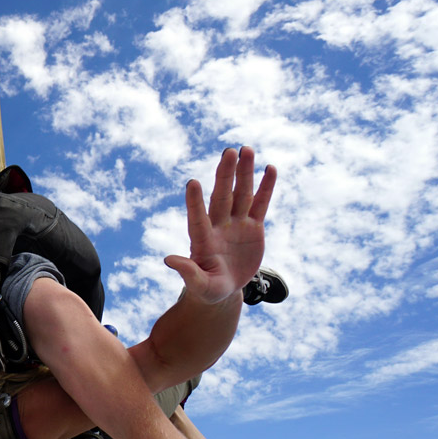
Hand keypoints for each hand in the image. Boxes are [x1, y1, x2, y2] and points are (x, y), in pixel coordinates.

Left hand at [165, 147, 275, 304]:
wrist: (222, 288)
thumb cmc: (206, 288)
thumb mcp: (199, 284)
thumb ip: (188, 272)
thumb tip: (168, 259)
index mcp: (202, 240)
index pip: (198, 218)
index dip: (195, 202)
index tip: (192, 183)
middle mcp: (218, 226)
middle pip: (222, 196)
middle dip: (225, 175)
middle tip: (229, 151)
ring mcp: (236, 224)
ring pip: (241, 194)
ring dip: (244, 173)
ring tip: (247, 150)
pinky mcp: (253, 227)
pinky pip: (260, 204)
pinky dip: (265, 188)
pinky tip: (269, 168)